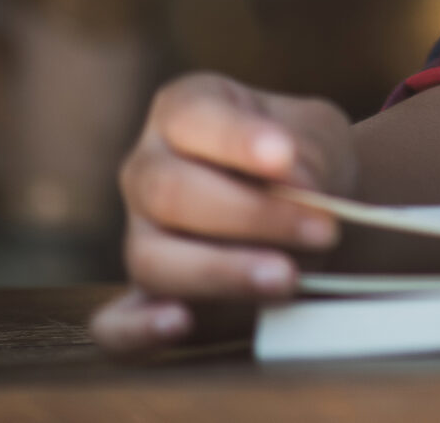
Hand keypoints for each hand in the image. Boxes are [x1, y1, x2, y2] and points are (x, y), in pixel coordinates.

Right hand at [90, 73, 356, 352]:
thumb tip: (295, 189)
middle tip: (323, 229)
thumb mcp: (320, 136)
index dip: (237, 139)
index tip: (284, 155)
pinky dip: (139, 329)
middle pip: (171, 193)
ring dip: (221, 272)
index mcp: (182, 111)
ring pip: (152, 258)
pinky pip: (116, 324)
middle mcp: (146, 170)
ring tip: (286, 277)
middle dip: (251, 215)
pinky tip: (179, 324)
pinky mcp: (145, 299)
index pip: (193, 117)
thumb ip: (308, 155)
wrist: (313, 211)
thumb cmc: (308, 160)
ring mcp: (139, 236)